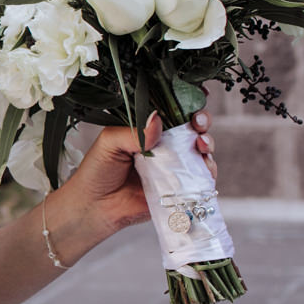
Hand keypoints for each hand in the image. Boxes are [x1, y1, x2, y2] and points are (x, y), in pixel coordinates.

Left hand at [57, 111, 215, 238]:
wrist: (96, 207)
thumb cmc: (97, 171)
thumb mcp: (110, 143)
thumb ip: (134, 132)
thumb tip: (157, 119)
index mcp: (146, 128)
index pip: (171, 109)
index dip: (186, 102)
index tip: (197, 95)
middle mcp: (163, 144)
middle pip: (192, 127)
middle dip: (202, 120)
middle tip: (198, 122)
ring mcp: (173, 165)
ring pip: (201, 150)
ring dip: (207, 143)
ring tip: (200, 144)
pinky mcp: (179, 187)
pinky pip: (201, 177)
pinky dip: (208, 170)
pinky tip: (204, 165)